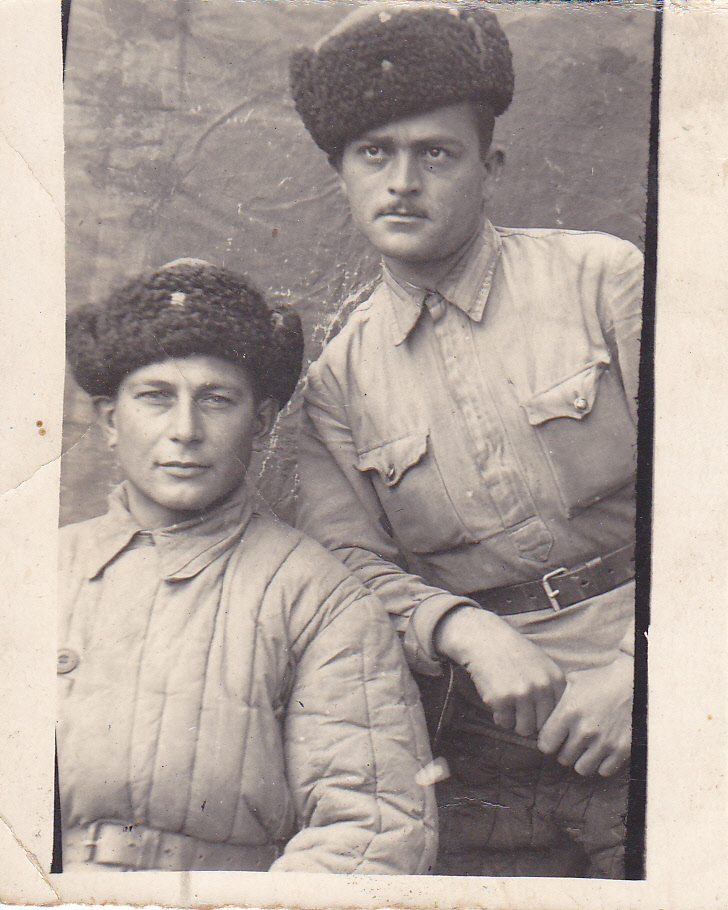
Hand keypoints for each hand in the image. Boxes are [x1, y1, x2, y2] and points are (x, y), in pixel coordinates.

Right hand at [434, 607, 565, 736]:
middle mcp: (542, 688)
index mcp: (557, 680)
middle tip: (518, 705)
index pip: (558, 716)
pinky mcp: (501, 699)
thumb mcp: (543, 666)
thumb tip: (555, 726)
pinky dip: (499, 715)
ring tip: (508, 702)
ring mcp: (522, 694)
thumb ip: (553, 691)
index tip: (533, 706)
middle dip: (530, 720)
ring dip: (515, 720)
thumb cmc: (514, 654)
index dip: (544, 715)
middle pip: (542, 725)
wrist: (485, 639)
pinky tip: (496, 697)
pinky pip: (504, 723)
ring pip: (524, 729)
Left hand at [537, 653, 633, 776]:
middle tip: (572, 741)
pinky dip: (602, 763)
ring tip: (586, 747)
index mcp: (568, 712)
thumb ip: (554, 700)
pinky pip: (604, 771)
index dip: (548, 742)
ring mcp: (604, 742)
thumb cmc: (599, 680)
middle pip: (563, 759)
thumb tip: (537, 712)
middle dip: (565, 751)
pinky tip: (602, 750)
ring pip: (582, 769)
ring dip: (582, 760)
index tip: (553, 738)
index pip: (545, 745)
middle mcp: (584, 730)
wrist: (634, 681)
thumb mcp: (571, 683)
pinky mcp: (622, 750)